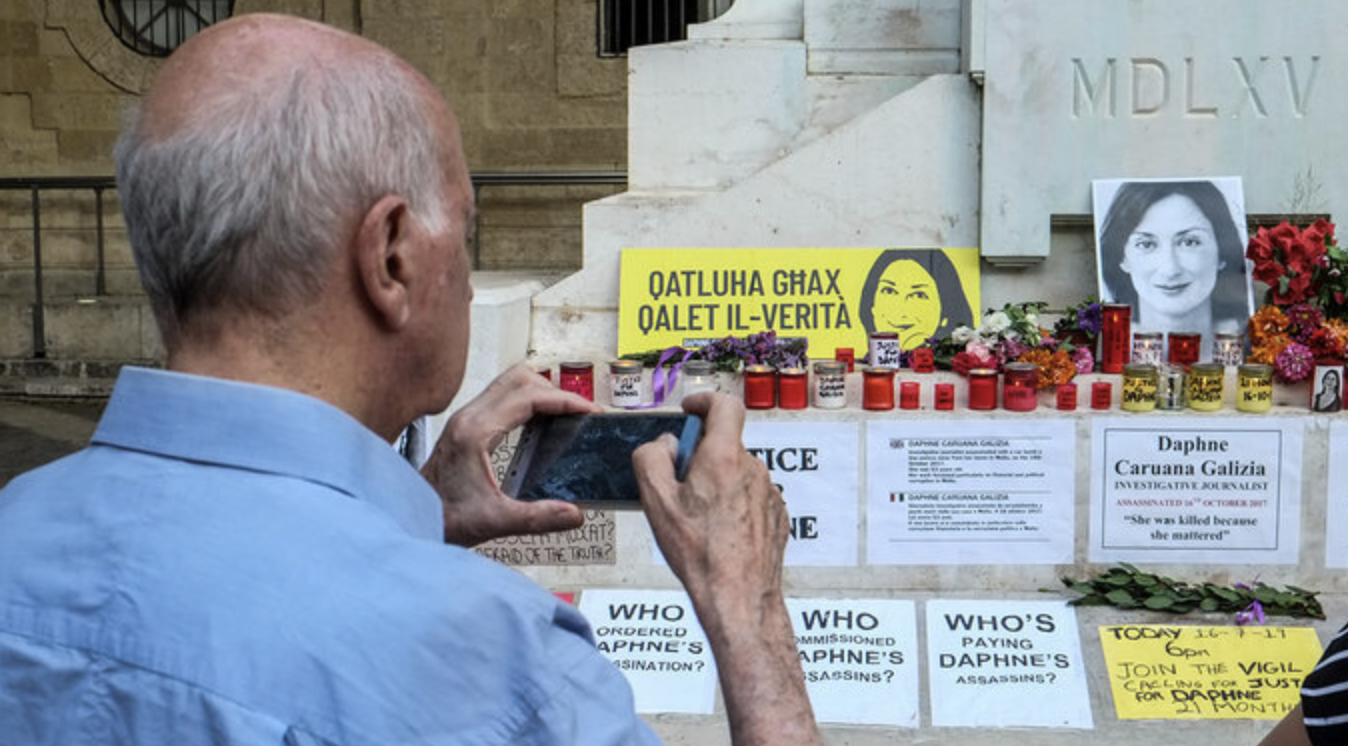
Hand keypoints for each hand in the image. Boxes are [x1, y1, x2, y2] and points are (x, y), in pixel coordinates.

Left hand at [422, 363, 600, 546]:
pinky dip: (527, 402)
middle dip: (555, 391)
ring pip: (510, 382)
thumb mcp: (494, 522)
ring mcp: (466, 419)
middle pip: (520, 378)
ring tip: (564, 415)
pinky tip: (540, 425)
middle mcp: (468, 418)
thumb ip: (537, 518)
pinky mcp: (467, 426)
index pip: (528, 396)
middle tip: (578, 413)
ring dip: (540, 392)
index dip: (564, 400)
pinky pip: (503, 398)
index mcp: (475, 432)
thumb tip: (574, 514)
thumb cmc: (441, 517)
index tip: (588, 411)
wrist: (410, 518)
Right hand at [633, 392, 787, 610]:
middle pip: (724, 445)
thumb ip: (651, 458)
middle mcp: (752, 469)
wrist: (739, 596)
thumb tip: (664, 445)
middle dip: (700, 457)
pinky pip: (750, 497)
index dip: (703, 401)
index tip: (690, 410)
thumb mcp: (656, 501)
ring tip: (699, 521)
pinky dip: (733, 506)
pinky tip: (719, 534)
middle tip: (679, 487)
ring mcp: (769, 492)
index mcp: (723, 457)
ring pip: (737, 473)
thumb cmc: (700, 553)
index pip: (723, 404)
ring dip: (717, 485)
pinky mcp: (776, 515)